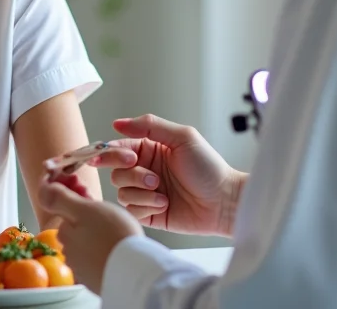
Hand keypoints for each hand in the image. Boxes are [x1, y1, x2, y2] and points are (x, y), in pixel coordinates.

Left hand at [37, 176, 141, 294]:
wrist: (135, 273)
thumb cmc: (113, 236)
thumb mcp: (86, 209)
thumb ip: (61, 199)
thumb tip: (43, 190)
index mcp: (65, 233)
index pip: (67, 211)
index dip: (79, 199)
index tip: (92, 193)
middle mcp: (69, 254)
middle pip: (77, 230)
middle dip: (88, 220)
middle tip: (110, 214)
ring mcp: (83, 271)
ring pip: (87, 246)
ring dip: (97, 238)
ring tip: (118, 233)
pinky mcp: (97, 282)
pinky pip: (98, 262)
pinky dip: (105, 254)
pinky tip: (118, 250)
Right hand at [95, 114, 244, 236]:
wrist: (223, 202)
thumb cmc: (208, 168)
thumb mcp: (182, 137)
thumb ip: (150, 125)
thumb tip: (118, 123)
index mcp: (149, 149)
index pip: (117, 148)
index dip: (113, 153)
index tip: (128, 158)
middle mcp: (144, 170)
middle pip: (115, 171)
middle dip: (130, 174)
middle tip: (151, 176)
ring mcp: (145, 193)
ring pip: (121, 192)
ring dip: (141, 191)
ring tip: (163, 191)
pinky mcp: (148, 213)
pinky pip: (131, 210)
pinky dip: (146, 207)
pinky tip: (165, 204)